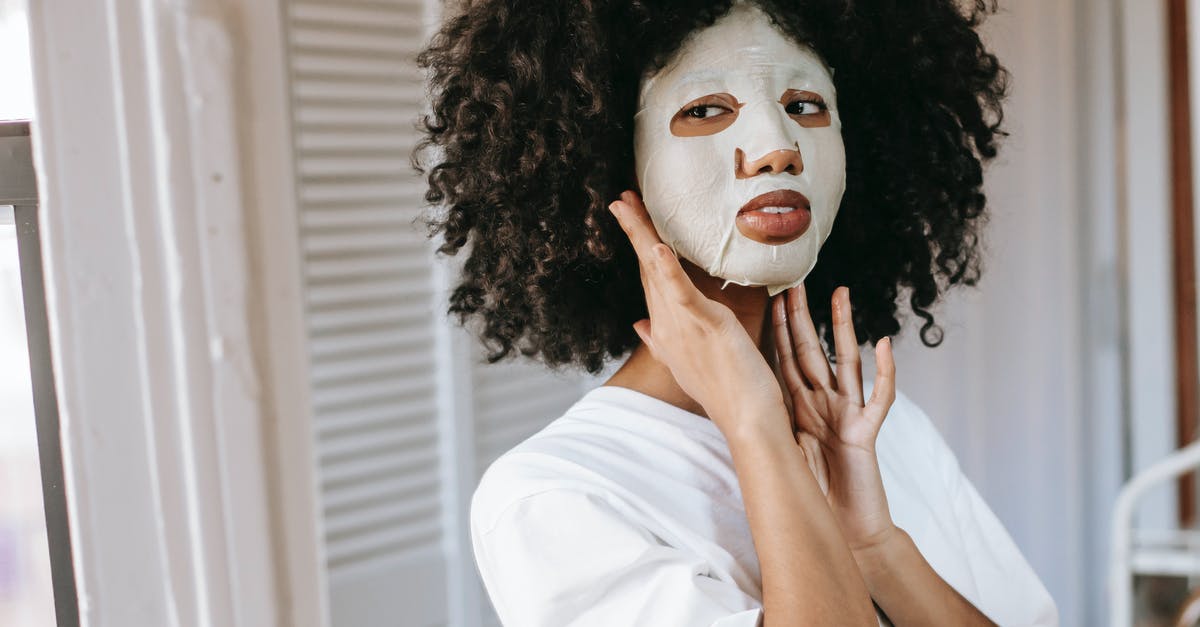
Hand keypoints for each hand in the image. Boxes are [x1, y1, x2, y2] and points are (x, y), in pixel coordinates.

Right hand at [608, 190, 785, 433]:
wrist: (746, 419)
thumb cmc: (726, 390)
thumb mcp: (689, 361)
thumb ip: (663, 340)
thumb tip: (640, 324)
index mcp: (665, 329)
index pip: (649, 279)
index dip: (638, 246)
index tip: (630, 217)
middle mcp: (666, 326)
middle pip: (646, 268)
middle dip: (633, 230)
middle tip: (621, 198)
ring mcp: (683, 325)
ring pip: (656, 272)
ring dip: (641, 235)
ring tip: (627, 204)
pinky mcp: (706, 325)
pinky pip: (682, 294)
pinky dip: (667, 271)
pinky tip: (657, 248)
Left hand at [771, 284, 898, 552]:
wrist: (845, 530)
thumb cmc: (813, 493)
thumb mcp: (781, 450)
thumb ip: (767, 424)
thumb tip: (730, 399)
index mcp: (798, 409)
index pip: (783, 361)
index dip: (776, 330)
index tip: (767, 297)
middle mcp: (823, 405)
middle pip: (811, 352)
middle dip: (802, 318)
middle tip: (794, 281)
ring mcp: (847, 415)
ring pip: (845, 362)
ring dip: (842, 328)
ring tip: (840, 294)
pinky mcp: (866, 432)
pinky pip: (880, 398)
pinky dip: (885, 372)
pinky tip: (884, 345)